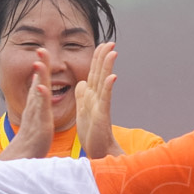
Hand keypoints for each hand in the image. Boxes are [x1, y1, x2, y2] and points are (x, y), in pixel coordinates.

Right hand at [2, 50, 53, 159]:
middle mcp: (35, 106)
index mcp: (36, 104)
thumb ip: (39, 107)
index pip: (39, 81)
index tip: (42, 52)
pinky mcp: (40, 123)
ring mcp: (37, 113)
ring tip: (39, 63)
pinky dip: (41, 97)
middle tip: (41, 49)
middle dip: (40, 65)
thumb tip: (41, 97)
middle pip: (38, 81)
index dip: (41, 67)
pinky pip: (41, 108)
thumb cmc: (33, 139)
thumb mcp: (38, 118)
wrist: (24, 156)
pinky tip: (41, 87)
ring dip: (39, 77)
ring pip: (38, 92)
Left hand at [76, 42, 122, 157]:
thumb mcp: (82, 111)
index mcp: (91, 96)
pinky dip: (108, 88)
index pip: (93, 73)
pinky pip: (105, 100)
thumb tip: (80, 81)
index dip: (96, 59)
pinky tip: (112, 77)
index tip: (100, 45)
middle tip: (110, 42)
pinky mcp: (102, 115)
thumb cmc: (91, 133)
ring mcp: (101, 106)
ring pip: (104, 83)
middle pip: (100, 74)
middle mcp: (97, 98)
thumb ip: (82, 96)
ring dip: (108, 67)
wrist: (98, 151)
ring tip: (113, 53)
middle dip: (104, 58)